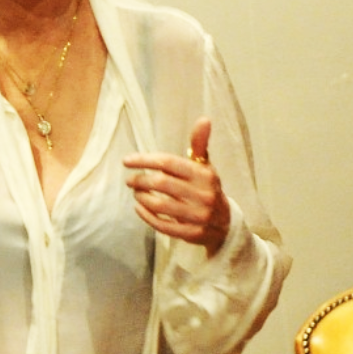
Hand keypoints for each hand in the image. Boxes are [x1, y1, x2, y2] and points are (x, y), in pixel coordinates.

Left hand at [124, 117, 229, 257]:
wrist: (226, 224)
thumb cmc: (208, 189)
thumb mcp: (206, 167)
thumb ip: (199, 145)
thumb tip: (204, 119)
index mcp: (204, 174)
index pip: (169, 163)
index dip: (145, 160)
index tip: (126, 161)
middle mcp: (203, 194)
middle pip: (162, 184)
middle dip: (141, 180)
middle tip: (130, 180)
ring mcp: (198, 215)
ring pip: (160, 205)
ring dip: (142, 198)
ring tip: (136, 192)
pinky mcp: (193, 234)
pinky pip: (163, 225)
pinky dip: (147, 216)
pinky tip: (139, 208)